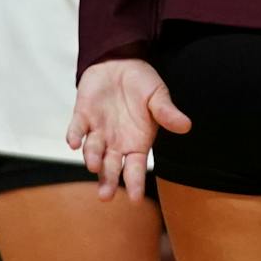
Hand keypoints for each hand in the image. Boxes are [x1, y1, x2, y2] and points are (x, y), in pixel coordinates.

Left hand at [67, 59, 189, 201]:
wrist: (119, 62)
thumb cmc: (142, 83)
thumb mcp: (159, 95)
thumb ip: (167, 112)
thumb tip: (186, 126)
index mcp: (137, 141)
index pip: (135, 167)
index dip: (134, 182)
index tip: (134, 199)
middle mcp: (116, 142)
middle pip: (111, 167)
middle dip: (107, 181)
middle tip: (105, 196)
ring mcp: (98, 130)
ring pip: (93, 150)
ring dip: (93, 158)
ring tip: (95, 166)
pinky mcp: (82, 116)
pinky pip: (77, 129)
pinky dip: (74, 136)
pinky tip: (74, 143)